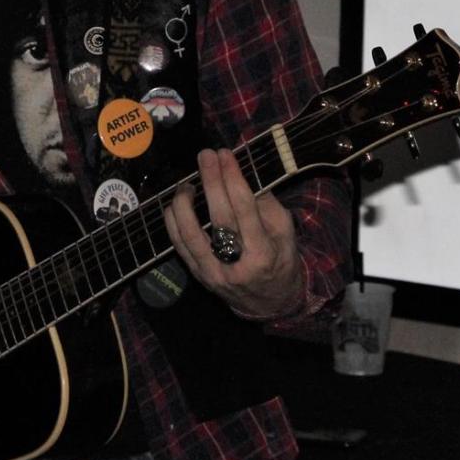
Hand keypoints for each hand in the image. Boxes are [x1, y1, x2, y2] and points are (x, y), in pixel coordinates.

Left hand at [165, 148, 302, 317]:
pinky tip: (174, 205)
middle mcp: (237, 266)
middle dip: (211, 182)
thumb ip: (268, 206)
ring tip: (187, 183)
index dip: (233, 179)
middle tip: (206, 156)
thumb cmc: (280, 261)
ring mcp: (214, 274)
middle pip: (219, 218)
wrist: (270, 304)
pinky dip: (173, 223)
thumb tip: (242, 176)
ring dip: (184, 204)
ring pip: (192, 234)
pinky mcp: (200, 277)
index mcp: (263, 254)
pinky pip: (180, 247)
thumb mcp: (286, 235)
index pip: (245, 209)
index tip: (226, 155)